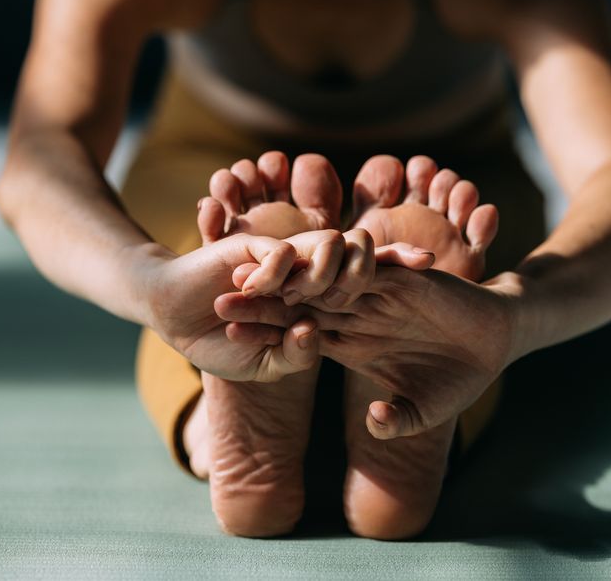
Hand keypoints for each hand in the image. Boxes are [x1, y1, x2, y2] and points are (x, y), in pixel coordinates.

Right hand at [146, 230, 434, 382]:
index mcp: (314, 302)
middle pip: (354, 262)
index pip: (360, 292)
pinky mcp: (250, 248)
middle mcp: (304, 275)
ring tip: (366, 263)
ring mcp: (281, 260)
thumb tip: (313, 337)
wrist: (175, 319)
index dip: (393, 290)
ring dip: (345, 257)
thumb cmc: (221, 348)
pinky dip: (286, 268)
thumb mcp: (265, 363)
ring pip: (323, 251)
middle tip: (426, 263)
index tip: (436, 296)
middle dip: (389, 261)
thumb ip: (292, 354)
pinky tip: (296, 278)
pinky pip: (277, 255)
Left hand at [216, 264, 519, 437]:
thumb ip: (399, 420)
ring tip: (250, 274)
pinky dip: (341, 264)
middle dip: (262, 303)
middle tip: (219, 299)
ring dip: (289, 278)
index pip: (300, 335)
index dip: (266, 333)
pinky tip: (310, 260)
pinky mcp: (404, 279)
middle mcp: (358, 316)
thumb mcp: (426, 410)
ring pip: (325, 281)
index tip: (228, 335)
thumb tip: (374, 424)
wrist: (497, 342)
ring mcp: (379, 295)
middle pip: (300, 305)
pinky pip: (369, 269)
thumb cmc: (460, 380)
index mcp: (353, 345)